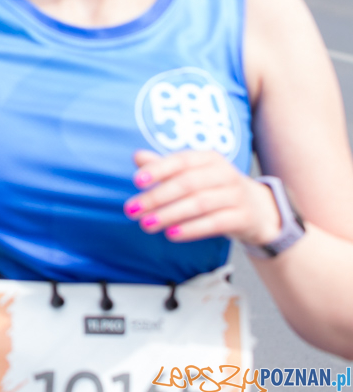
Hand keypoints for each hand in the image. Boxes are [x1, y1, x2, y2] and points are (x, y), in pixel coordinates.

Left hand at [123, 150, 282, 246]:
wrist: (258, 210)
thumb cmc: (213, 188)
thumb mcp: (192, 174)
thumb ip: (164, 167)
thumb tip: (137, 157)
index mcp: (208, 158)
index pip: (181, 161)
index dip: (158, 170)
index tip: (136, 181)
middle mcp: (224, 173)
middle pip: (187, 184)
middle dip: (157, 197)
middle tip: (133, 209)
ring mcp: (236, 195)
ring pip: (199, 204)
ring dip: (169, 215)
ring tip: (146, 224)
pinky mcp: (243, 217)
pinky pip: (215, 223)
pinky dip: (191, 229)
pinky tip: (171, 234)